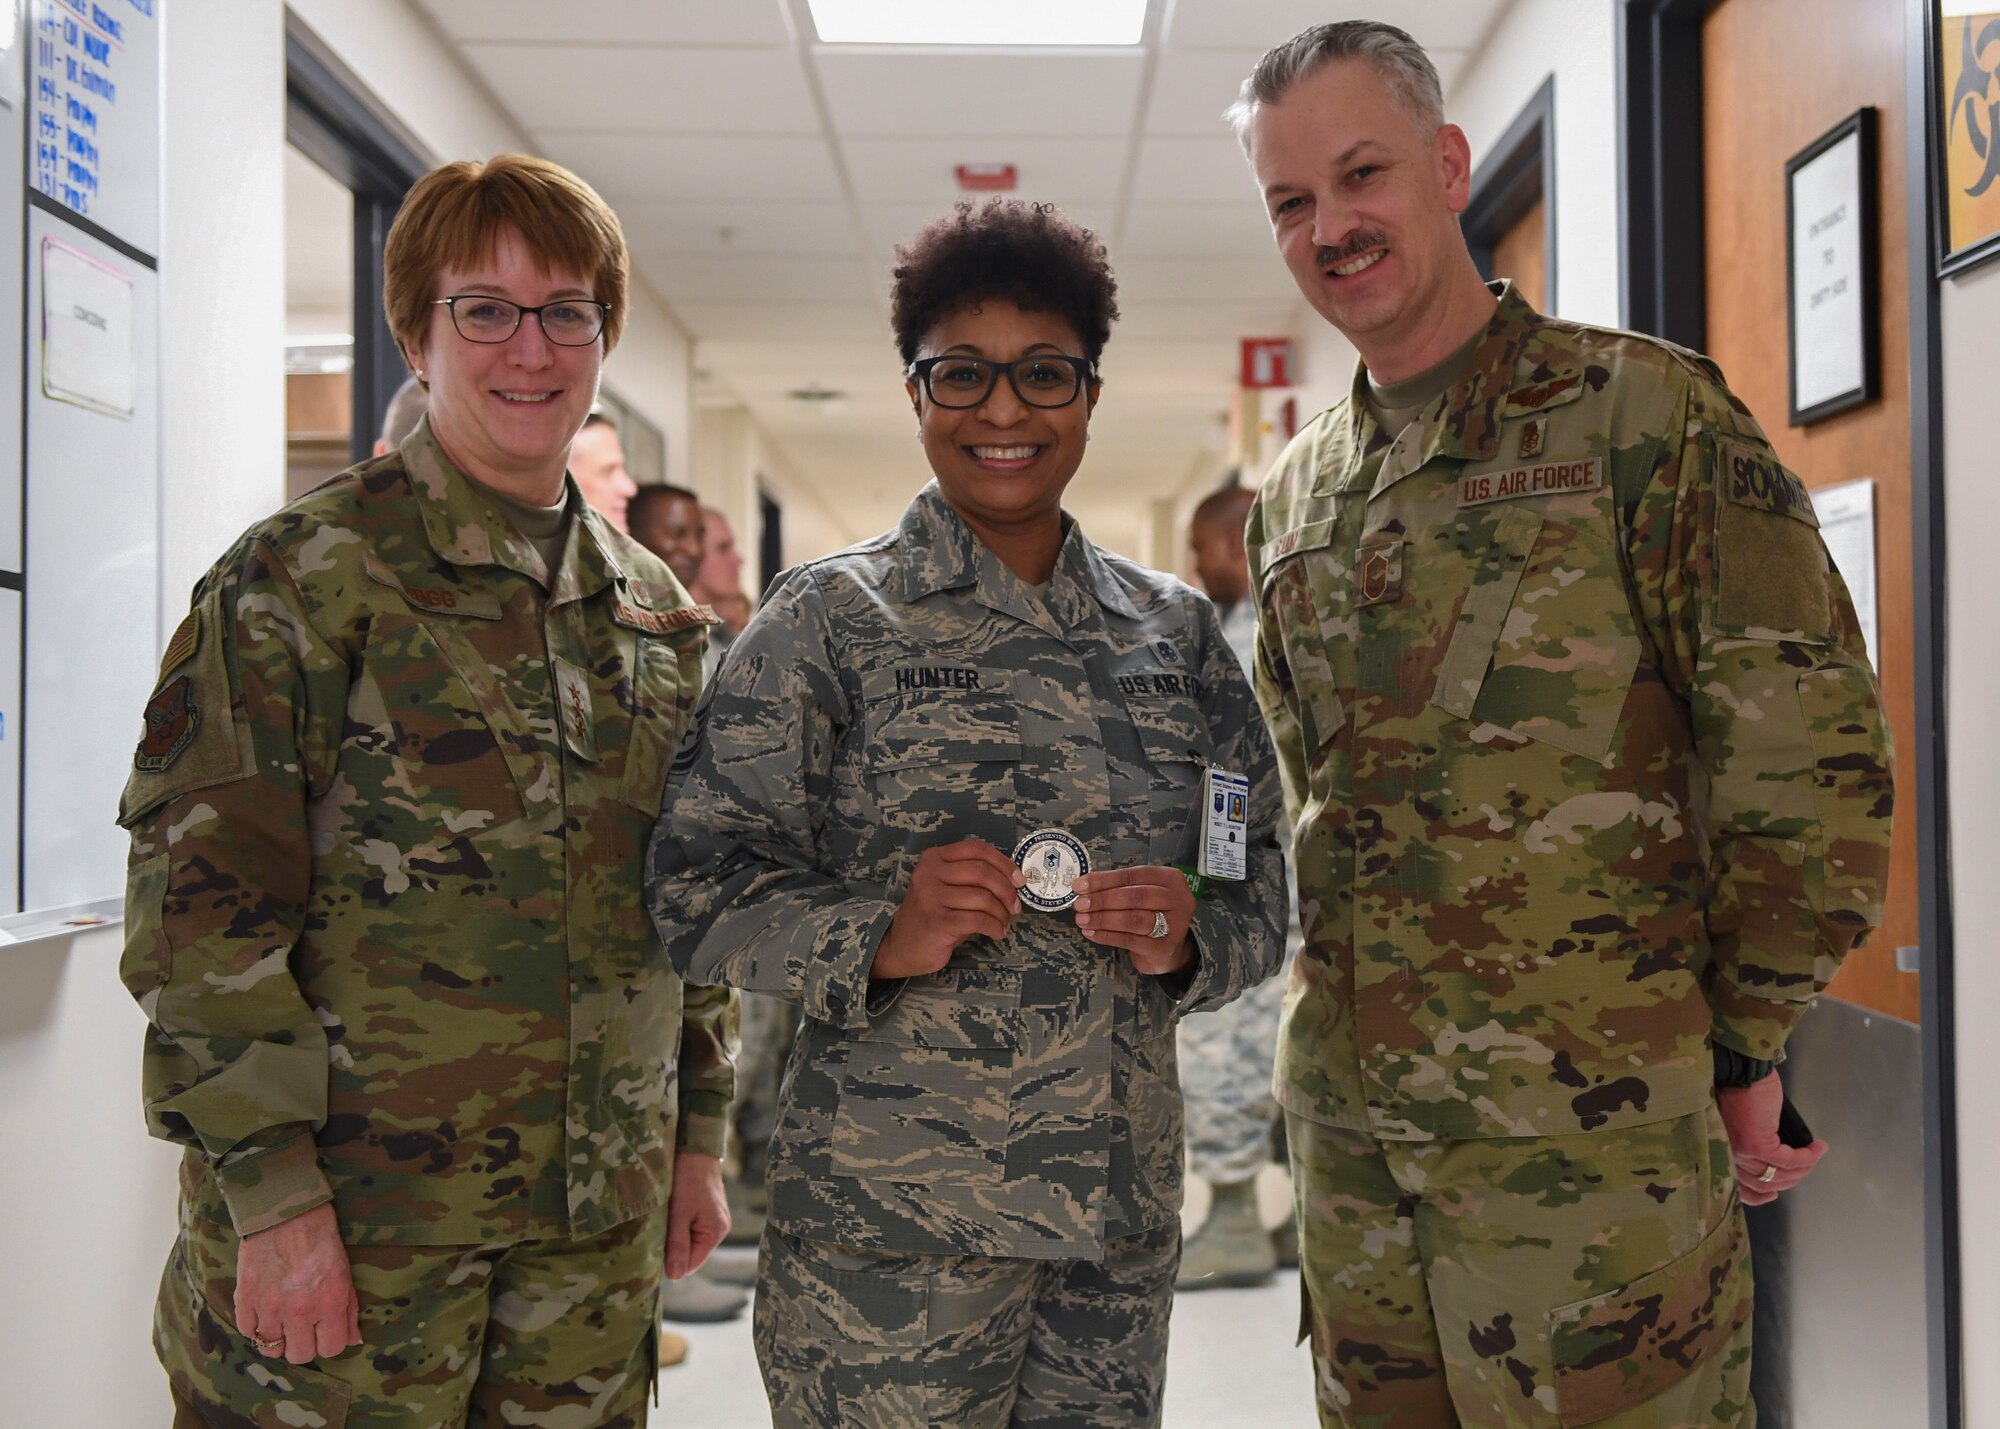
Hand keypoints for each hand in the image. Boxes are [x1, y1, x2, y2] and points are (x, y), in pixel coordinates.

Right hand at [233, 1201, 362, 1365]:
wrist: (287, 1214)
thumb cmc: (322, 1241)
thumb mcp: (344, 1273)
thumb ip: (349, 1310)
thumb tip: (354, 1340)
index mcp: (329, 1304)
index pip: (332, 1349)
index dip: (329, 1343)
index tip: (324, 1332)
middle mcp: (300, 1312)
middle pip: (300, 1356)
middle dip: (303, 1345)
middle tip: (301, 1329)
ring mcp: (270, 1308)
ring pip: (271, 1349)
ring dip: (277, 1339)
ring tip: (280, 1322)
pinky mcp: (246, 1299)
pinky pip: (247, 1331)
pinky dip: (254, 1326)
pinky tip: (262, 1311)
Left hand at [666, 1151, 729, 1278]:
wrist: (696, 1147)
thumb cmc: (688, 1179)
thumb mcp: (679, 1213)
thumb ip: (678, 1245)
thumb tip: (675, 1277)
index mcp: (715, 1232)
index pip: (691, 1264)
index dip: (671, 1261)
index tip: (654, 1249)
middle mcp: (719, 1228)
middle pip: (691, 1253)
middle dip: (673, 1247)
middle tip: (657, 1231)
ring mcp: (714, 1219)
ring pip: (689, 1240)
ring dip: (674, 1235)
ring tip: (664, 1219)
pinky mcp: (707, 1210)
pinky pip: (691, 1227)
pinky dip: (678, 1224)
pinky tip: (670, 1212)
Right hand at [871, 839, 1022, 979]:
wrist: (902, 946)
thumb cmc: (932, 915)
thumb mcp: (948, 888)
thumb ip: (973, 878)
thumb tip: (1014, 881)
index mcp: (934, 857)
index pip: (977, 849)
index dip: (1004, 863)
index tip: (1019, 880)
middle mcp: (930, 873)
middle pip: (982, 872)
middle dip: (1006, 890)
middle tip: (1014, 907)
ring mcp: (931, 897)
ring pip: (983, 897)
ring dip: (1001, 913)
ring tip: (1003, 922)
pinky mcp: (937, 922)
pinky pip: (978, 919)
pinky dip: (994, 927)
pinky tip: (997, 933)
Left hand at [1072, 866, 1195, 976]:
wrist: (1168, 950)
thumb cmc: (1151, 914)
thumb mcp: (1141, 894)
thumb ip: (1119, 888)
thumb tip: (1083, 887)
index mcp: (1169, 878)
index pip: (1133, 875)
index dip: (1104, 880)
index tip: (1080, 885)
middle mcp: (1177, 899)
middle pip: (1135, 896)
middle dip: (1103, 900)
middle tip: (1080, 904)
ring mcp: (1173, 925)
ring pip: (1133, 919)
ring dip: (1103, 919)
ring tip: (1082, 919)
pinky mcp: (1163, 948)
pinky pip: (1129, 940)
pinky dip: (1107, 936)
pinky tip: (1091, 933)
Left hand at [1717, 1072, 1826, 1205]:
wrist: (1742, 1071)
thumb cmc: (1742, 1091)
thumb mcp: (1745, 1124)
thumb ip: (1753, 1144)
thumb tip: (1776, 1158)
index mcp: (1723, 1152)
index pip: (1740, 1186)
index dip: (1759, 1196)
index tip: (1774, 1195)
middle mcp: (1730, 1156)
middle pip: (1764, 1183)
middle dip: (1790, 1179)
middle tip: (1806, 1167)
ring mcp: (1743, 1152)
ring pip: (1778, 1175)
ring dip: (1803, 1169)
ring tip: (1815, 1156)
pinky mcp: (1757, 1144)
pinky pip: (1788, 1161)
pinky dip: (1807, 1158)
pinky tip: (1817, 1149)